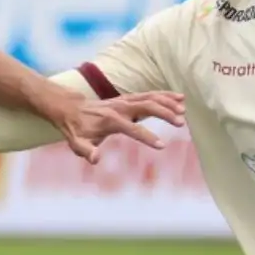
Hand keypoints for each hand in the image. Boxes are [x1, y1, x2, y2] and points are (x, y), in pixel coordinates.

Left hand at [36, 87, 185, 163]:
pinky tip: (180, 98)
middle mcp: (119, 107)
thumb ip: (86, 151)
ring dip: (167, 102)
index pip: (131, 128)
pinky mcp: (128, 98)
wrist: (70, 109)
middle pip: (145, 105)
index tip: (161, 146)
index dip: (146, 137)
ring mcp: (124, 100)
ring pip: (150, 97)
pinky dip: (164, 95)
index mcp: (109, 120)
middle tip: (180, 122)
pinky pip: (149, 94)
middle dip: (163, 113)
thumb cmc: (76, 129)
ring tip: (184, 109)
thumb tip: (96, 159)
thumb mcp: (76, 143)